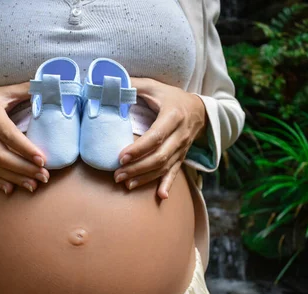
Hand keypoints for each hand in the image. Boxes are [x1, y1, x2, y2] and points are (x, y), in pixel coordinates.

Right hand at [0, 82, 49, 193]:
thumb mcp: (1, 92)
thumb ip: (24, 89)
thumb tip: (48, 84)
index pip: (9, 135)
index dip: (26, 149)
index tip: (42, 159)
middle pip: (2, 156)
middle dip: (24, 168)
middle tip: (44, 175)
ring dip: (15, 178)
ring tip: (34, 185)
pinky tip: (12, 189)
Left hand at [113, 77, 207, 199]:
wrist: (199, 109)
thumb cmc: (171, 97)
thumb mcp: (154, 87)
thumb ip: (133, 85)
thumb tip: (107, 84)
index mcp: (174, 116)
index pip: (156, 136)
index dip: (139, 149)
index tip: (121, 156)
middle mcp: (181, 134)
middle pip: (160, 156)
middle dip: (137, 168)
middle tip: (117, 175)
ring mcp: (182, 148)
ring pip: (165, 167)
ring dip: (145, 178)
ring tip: (126, 184)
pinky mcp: (182, 156)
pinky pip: (175, 172)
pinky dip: (168, 184)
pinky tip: (161, 196)